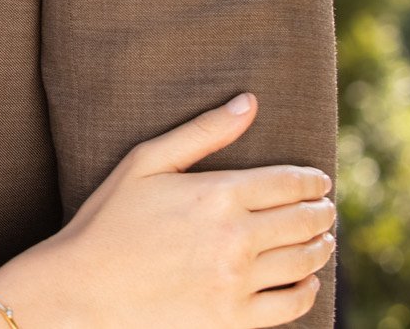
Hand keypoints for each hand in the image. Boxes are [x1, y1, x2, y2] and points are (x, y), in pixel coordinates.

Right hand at [0, 94, 333, 328]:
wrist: (83, 287)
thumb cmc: (109, 219)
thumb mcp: (146, 162)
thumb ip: (202, 132)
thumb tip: (249, 102)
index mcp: (217, 194)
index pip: (290, 182)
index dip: (313, 181)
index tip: (321, 182)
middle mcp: (235, 237)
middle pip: (304, 221)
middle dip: (322, 212)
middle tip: (326, 210)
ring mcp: (236, 281)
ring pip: (304, 261)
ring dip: (321, 247)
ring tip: (322, 241)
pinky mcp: (233, 319)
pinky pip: (291, 305)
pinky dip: (307, 291)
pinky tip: (305, 281)